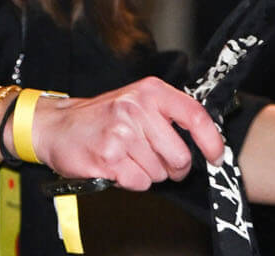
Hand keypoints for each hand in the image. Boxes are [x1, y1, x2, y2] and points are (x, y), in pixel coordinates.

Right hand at [29, 76, 223, 190]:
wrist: (58, 126)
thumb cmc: (104, 115)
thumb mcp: (139, 100)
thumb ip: (170, 114)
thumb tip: (204, 140)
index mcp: (152, 91)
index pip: (195, 116)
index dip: (211, 140)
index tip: (216, 156)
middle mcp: (137, 109)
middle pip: (179, 154)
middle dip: (175, 167)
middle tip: (162, 162)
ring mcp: (121, 134)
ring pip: (159, 172)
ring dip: (150, 173)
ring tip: (131, 158)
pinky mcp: (107, 158)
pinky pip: (139, 183)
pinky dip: (133, 181)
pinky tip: (119, 167)